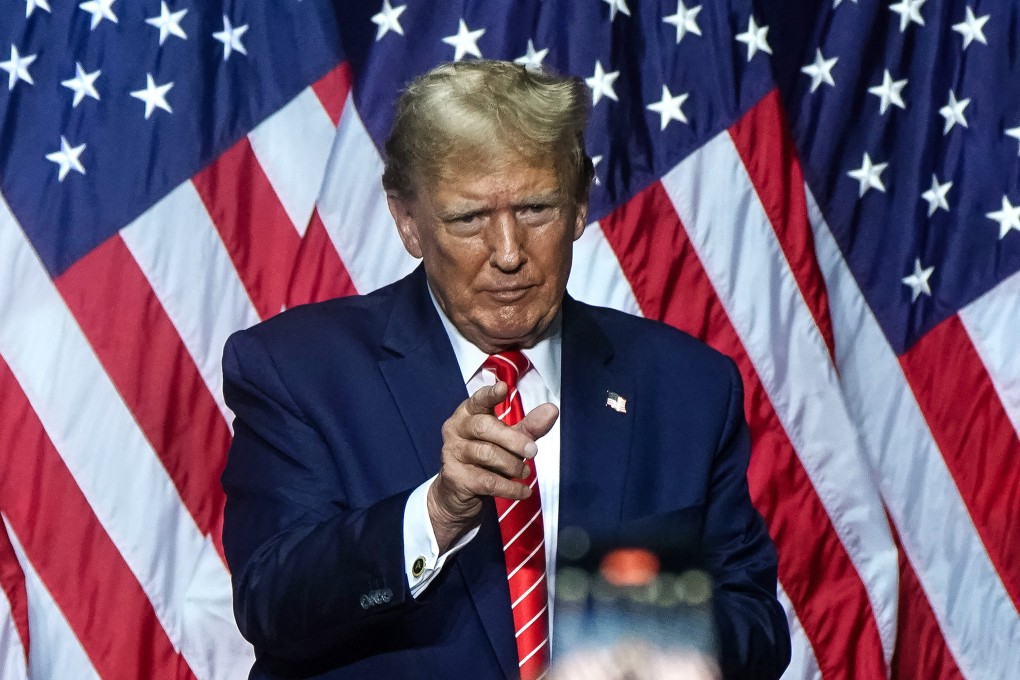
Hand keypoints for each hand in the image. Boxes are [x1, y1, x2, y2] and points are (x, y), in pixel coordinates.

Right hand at [427, 381, 557, 551]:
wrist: (458, 495)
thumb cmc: (485, 460)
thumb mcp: (508, 440)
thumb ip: (529, 426)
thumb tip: (552, 409)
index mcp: (468, 413)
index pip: (478, 399)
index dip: (490, 394)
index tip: (504, 388)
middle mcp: (456, 429)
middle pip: (484, 427)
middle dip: (512, 439)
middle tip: (533, 451)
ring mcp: (452, 453)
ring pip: (486, 453)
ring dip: (512, 464)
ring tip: (525, 471)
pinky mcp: (455, 477)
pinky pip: (487, 481)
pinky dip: (510, 487)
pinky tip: (523, 491)